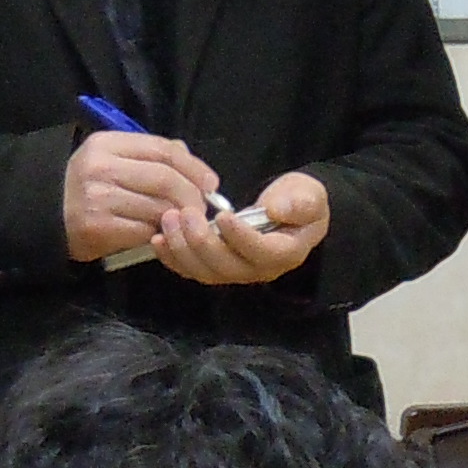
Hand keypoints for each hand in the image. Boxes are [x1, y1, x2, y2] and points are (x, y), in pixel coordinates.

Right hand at [63, 129, 221, 263]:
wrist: (41, 216)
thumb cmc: (84, 187)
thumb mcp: (110, 159)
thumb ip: (147, 156)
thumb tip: (193, 165)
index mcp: (107, 144)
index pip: (163, 150)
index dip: (194, 166)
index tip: (211, 183)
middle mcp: (101, 167)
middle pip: (165, 178)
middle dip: (192, 196)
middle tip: (201, 210)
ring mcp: (98, 198)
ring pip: (158, 207)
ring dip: (178, 218)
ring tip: (182, 223)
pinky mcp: (97, 227)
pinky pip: (144, 231)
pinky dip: (159, 235)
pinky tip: (160, 236)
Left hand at [154, 168, 327, 285]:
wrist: (289, 210)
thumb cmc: (299, 201)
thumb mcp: (309, 195)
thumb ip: (299, 203)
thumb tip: (278, 210)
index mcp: (284, 253)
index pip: (260, 252)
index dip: (240, 237)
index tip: (222, 214)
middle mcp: (258, 270)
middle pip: (226, 267)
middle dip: (202, 242)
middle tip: (185, 213)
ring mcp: (235, 272)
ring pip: (205, 272)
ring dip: (182, 249)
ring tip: (169, 219)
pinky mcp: (216, 267)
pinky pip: (192, 270)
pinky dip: (173, 257)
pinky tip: (158, 238)